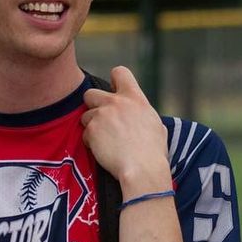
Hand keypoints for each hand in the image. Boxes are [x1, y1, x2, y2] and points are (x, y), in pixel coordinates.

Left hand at [81, 66, 169, 188]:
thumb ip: (143, 115)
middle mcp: (117, 102)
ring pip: (85, 116)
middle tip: (103, 121)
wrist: (143, 169)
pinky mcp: (92, 130)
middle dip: (93, 106)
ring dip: (92, 127)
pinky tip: (103, 152)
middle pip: (90, 93)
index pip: (119, 72)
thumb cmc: (154, 152)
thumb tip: (141, 117)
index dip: (114, 81)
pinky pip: (85, 134)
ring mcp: (102, 115)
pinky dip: (91, 143)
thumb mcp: (156, 125)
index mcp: (135, 98)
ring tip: (106, 142)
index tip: (114, 92)